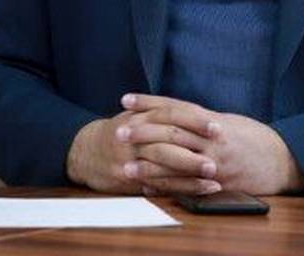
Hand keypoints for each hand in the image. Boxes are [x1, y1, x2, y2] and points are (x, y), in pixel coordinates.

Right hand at [66, 111, 221, 195]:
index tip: (217, 126)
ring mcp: (130, 158)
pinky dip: (181, 187)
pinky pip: (158, 184)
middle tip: (219, 153)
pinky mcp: (128, 178)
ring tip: (214, 176)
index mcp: (140, 116)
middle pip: (168, 138)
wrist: (85, 151)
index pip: (170, 113)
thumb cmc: (119, 133)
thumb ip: (160, 114)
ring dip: (190, 172)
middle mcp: (135, 135)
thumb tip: (197, 114)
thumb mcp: (134, 116)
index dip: (194, 120)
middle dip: (195, 147)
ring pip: (163, 163)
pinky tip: (201, 190)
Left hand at [119, 94, 303, 195]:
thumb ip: (198, 119)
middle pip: (170, 132)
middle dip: (142, 132)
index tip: (125, 100)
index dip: (148, 102)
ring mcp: (214, 162)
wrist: (282, 160)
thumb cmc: (252, 137)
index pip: (173, 107)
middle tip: (118, 131)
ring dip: (148, 164)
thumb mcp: (226, 120)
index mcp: (211, 120)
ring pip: (176, 161)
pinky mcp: (217, 183)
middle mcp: (211, 139)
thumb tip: (170, 112)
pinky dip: (166, 186)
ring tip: (124, 164)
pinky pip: (187, 186)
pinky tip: (147, 186)